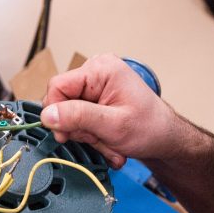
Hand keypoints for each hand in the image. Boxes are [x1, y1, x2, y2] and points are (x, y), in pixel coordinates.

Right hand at [41, 54, 179, 167]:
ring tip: (108, 142)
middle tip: (98, 139)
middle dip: (78, 127)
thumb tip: (47, 114)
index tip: (65, 134)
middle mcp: (96, 72)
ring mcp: (96, 85)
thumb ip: (78, 117)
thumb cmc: (150, 128)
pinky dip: (91, 134)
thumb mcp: (112, 125)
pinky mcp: (97, 98)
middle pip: (63, 102)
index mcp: (101, 69)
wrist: (166, 139)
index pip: (57, 86)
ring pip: (70, 114)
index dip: (56, 112)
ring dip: (86, 134)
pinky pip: (80, 118)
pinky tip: (107, 141)